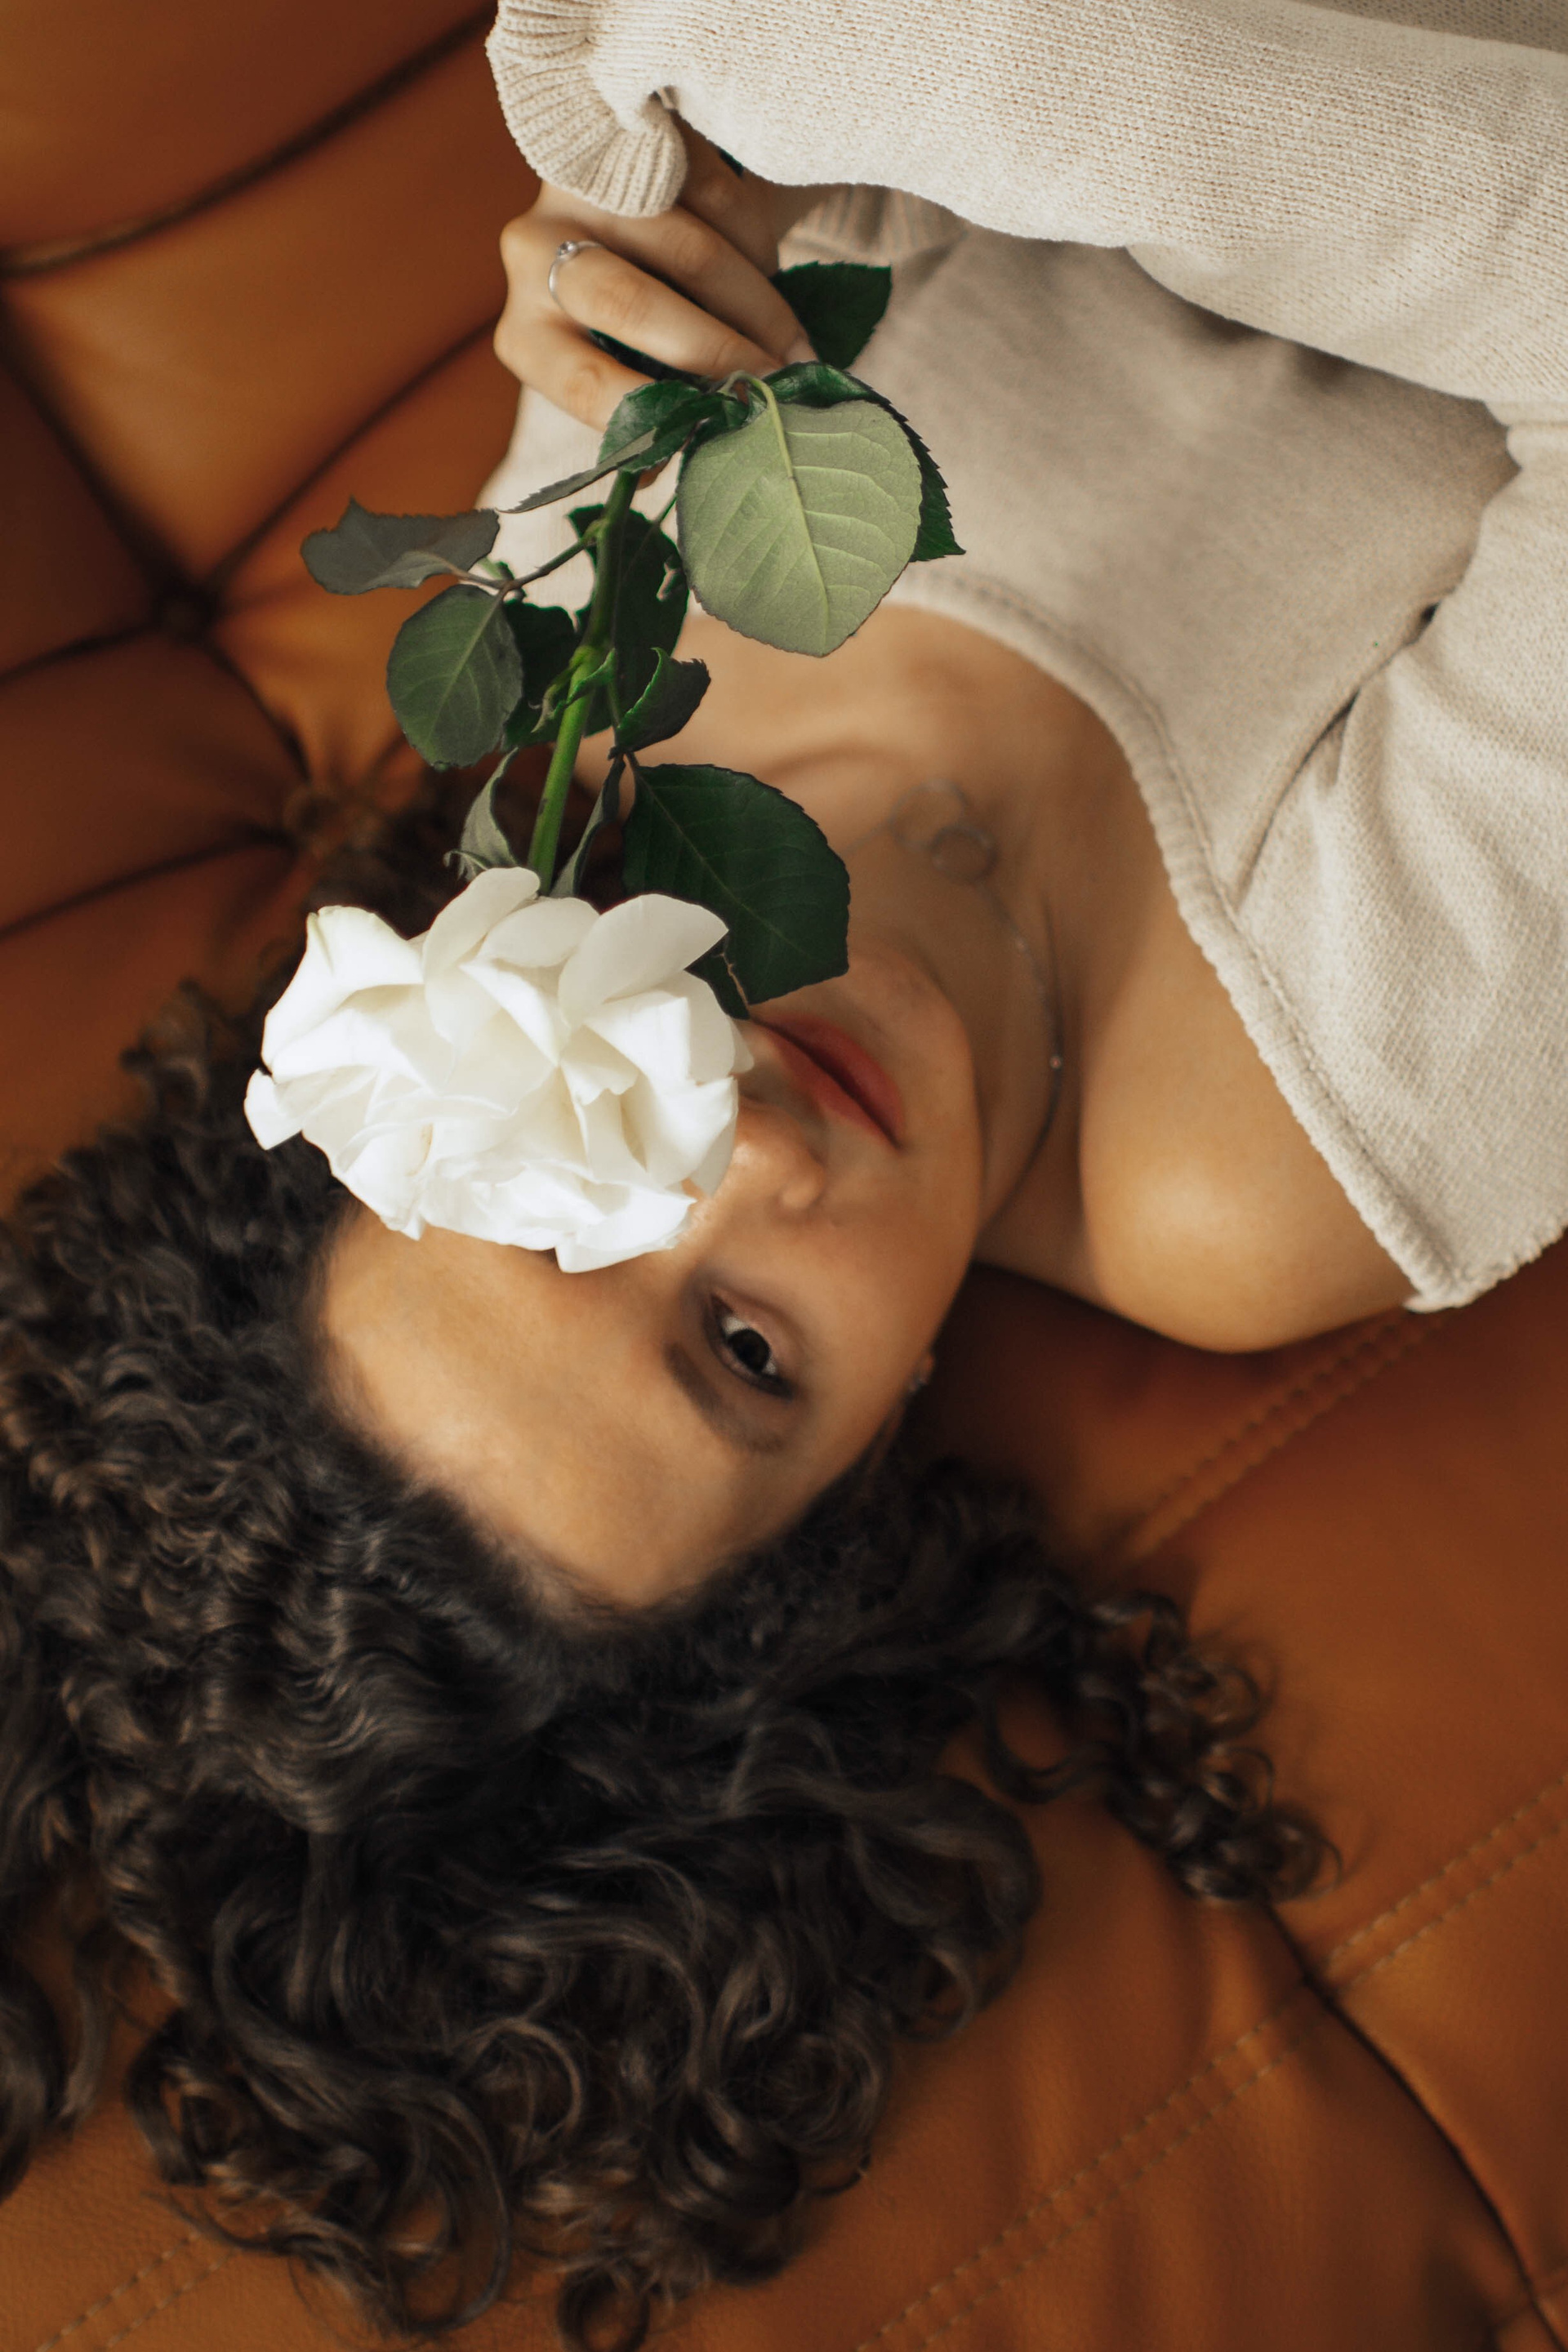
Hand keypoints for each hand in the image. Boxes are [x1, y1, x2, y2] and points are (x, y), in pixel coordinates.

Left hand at [496, 125, 822, 434]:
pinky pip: (717, 198)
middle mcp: (529, 255)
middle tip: (779, 382)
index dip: (663, 411)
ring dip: (759, 307)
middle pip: (630, 305)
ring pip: (689, 252)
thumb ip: (647, 424)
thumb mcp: (625, 379)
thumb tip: (675, 467)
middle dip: (719, 351)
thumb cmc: (631, 326)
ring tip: (796, 346)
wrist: (627, 213)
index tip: (726, 426)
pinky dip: (758, 246)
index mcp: (523, 336)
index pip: (585, 384)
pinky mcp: (632, 140)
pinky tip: (770, 274)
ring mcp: (580, 188)